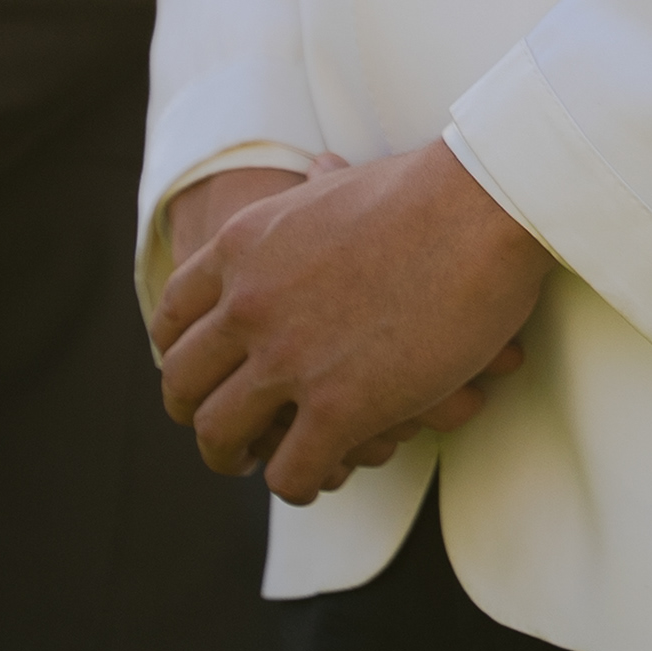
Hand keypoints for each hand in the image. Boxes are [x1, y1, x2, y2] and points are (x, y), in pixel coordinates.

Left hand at [152, 142, 549, 507]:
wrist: (478, 207)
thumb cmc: (426, 190)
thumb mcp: (340, 184)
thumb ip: (313, 191)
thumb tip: (319, 168)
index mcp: (240, 248)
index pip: (173, 315)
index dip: (177, 353)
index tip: (195, 373)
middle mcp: (248, 305)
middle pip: (183, 382)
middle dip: (193, 413)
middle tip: (218, 429)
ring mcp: (288, 359)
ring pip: (222, 436)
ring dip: (232, 457)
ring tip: (253, 463)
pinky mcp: (338, 408)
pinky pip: (290, 472)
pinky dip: (297, 483)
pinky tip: (317, 475)